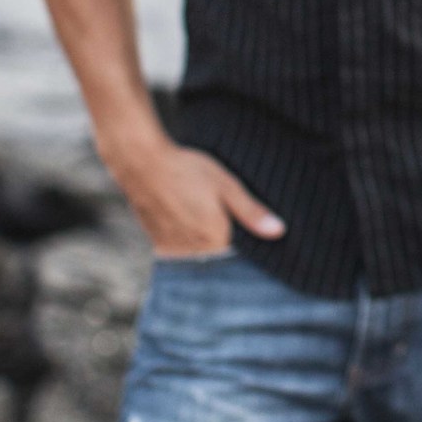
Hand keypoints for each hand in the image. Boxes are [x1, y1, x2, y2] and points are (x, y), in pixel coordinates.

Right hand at [106, 138, 284, 258]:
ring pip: (199, 256)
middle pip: (218, 258)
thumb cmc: (187, 169)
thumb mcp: (226, 185)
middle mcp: (194, 251)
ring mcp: (174, 250)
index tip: (246, 230)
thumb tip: (279, 231)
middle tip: (219, 216)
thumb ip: (251, 212)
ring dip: (205, 245)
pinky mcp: (159, 245)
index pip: (240, 256)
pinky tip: (189, 220)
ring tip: (201, 216)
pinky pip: (181, 252)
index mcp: (216, 239)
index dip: (247, 244)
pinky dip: (188, 242)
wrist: (142, 163)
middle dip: (225, 244)